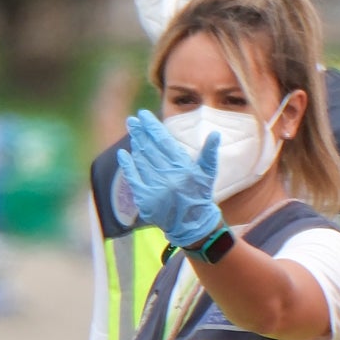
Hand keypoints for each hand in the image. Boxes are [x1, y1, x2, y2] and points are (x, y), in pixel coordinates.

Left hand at [116, 109, 224, 249]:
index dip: (152, 126)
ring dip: (135, 146)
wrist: (193, 225)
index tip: (143, 115)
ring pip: (141, 161)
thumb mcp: (208, 174)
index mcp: (184, 168)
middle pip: (150, 149)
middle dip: (140, 132)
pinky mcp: (146, 199)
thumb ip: (209, 153)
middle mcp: (169, 177)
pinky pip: (133, 178)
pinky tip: (123, 154)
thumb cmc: (200, 195)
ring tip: (132, 134)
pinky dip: (128, 165)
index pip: (163, 141)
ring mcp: (156, 188)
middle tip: (132, 121)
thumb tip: (215, 134)